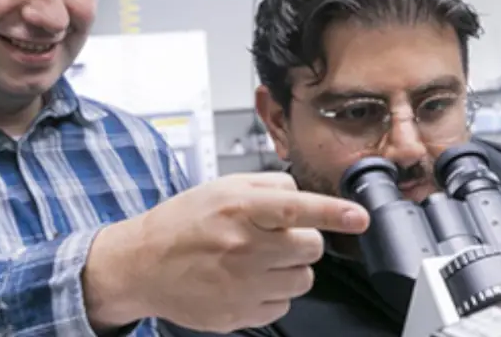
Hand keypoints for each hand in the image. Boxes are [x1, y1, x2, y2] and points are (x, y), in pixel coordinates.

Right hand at [83, 173, 370, 332]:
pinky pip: (283, 305)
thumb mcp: (223, 187)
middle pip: (311, 248)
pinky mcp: (238, 314)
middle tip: (273, 239)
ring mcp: (241, 284)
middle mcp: (242, 246)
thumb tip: (305, 196)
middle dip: (301, 242)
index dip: (334, 213)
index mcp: (239, 208)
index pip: (297, 209)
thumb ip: (269, 186)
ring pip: (303, 279)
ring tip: (257, 261)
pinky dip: (272, 294)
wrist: (141, 265)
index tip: (359, 218)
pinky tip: (246, 282)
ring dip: (290, 269)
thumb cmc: (183, 224)